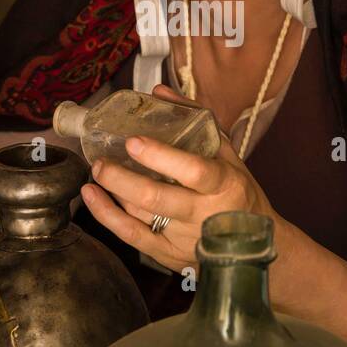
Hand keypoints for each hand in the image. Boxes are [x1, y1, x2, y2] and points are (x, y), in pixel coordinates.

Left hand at [80, 83, 279, 275]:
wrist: (254, 244)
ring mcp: (185, 237)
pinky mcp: (169, 254)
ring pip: (141, 216)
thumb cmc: (238, 191)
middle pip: (157, 198)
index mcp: (225, 184)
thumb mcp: (227, 154)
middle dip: (123, 179)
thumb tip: (158, 91)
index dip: (161, 157)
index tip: (134, 141)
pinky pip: (131, 236)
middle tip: (102, 162)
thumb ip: (194, 119)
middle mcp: (205, 213)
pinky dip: (106, 215)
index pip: (193, 171)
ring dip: (112, 192)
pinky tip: (92, 196)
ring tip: (97, 172)